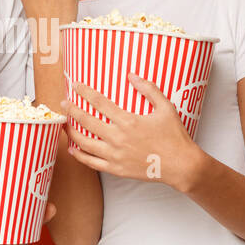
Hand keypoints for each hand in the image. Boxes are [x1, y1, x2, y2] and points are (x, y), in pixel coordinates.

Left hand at [63, 76, 198, 188]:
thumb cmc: (174, 136)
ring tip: (64, 125)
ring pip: (84, 143)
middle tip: (63, 103)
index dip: (85, 92)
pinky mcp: (116, 169)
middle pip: (86, 121)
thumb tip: (131, 75)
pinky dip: (79, 155)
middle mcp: (118, 138)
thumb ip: (148, 89)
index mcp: (128, 121)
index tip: (75, 85)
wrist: (180, 165)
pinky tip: (73, 148)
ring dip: (71, 132)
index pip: (99, 103)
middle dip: (72, 110)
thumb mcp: (165, 107)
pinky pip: (91, 162)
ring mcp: (115, 155)